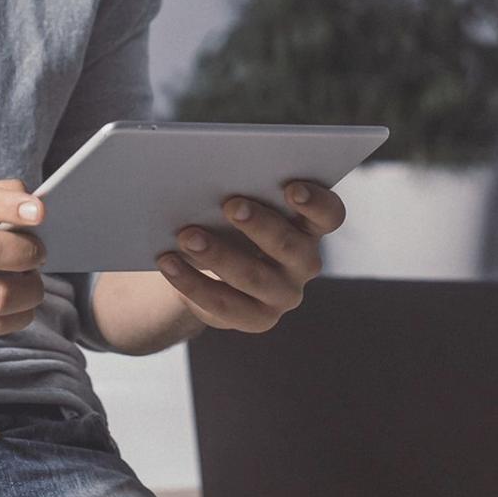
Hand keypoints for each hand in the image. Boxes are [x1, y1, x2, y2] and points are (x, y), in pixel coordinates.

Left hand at [157, 179, 345, 332]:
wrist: (214, 272)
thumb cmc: (231, 224)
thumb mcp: (241, 208)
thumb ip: (240, 194)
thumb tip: (208, 177)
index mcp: (310, 227)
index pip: (329, 215)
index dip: (316, 202)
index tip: (291, 188)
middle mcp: (304, 262)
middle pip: (290, 245)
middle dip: (259, 224)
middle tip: (229, 204)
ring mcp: (283, 295)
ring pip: (254, 277)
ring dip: (218, 255)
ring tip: (187, 236)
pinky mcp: (257, 318)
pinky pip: (223, 303)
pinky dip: (191, 282)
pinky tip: (168, 263)